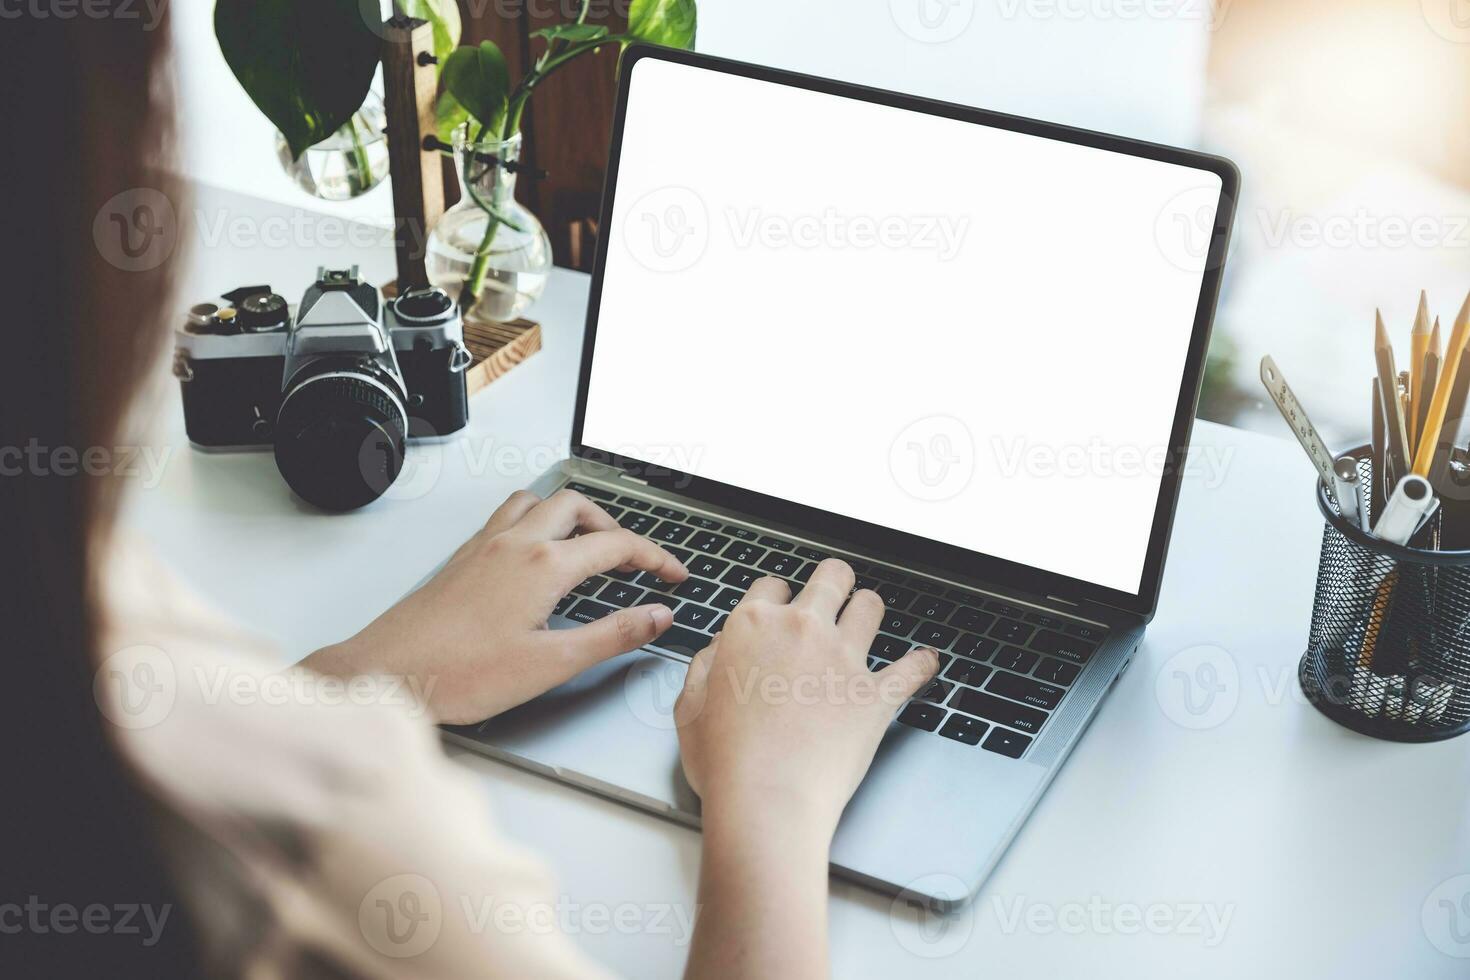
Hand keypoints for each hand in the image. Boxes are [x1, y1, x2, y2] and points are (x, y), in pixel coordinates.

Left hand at [304, 489, 688, 724]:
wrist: (389, 673)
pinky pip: (507, 517)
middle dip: (615, 528)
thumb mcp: (551, 664)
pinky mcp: (463, 558)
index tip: (673, 575)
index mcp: (543, 566)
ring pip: (538, 501)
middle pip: (579, 507)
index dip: (655, 558)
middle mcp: (514, 544)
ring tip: (588, 544)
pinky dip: (535, 521)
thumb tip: (655, 616)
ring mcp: (485, 546)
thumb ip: (611, 636)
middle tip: (633, 560)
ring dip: (570, 514)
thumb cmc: (457, 673)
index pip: (617, 545)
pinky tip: (534, 552)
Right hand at [676, 559, 937, 979]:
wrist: (768, 800)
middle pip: (831, 578)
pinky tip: (925, 662)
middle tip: (834, 593)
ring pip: (871, 606)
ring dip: (869, 610)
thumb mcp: (689, 708)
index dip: (776, 597)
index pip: (771, 585)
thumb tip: (719, 650)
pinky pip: (912, 668)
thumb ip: (704, 667)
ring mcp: (843, 658)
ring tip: (868, 619)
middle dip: (833, 581)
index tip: (779, 608)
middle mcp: (802, 630)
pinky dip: (922, 664)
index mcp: (753, 626)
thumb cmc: (726, 762)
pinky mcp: (876, 693)